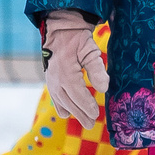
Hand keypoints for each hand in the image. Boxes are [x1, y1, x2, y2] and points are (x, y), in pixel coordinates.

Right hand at [41, 8, 106, 124]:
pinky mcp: (50, 79)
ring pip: (62, 102)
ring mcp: (51, 80)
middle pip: (70, 102)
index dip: (87, 105)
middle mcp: (56, 79)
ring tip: (85, 121)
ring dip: (73, 112)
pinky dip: (61, 106)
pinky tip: (66, 113)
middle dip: (81, 114)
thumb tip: (104, 88)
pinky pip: (55, 97)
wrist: (61, 29)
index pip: (77, 94)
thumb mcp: (90, 50)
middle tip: (91, 124)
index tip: (96, 114)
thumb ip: (96, 69)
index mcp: (66, 73)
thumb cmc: (77, 38)